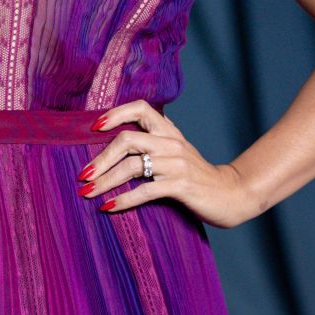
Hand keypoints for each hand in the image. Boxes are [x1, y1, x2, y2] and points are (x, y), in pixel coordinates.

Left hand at [79, 99, 260, 228]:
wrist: (231, 194)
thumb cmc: (197, 176)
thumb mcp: (176, 153)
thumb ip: (153, 144)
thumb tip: (114, 147)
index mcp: (169, 132)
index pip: (141, 108)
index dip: (115, 114)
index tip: (94, 127)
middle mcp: (171, 143)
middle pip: (127, 139)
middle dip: (100, 158)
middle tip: (83, 175)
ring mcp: (177, 164)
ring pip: (132, 166)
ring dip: (105, 181)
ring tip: (87, 193)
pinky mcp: (180, 185)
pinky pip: (145, 190)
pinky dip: (123, 199)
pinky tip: (108, 206)